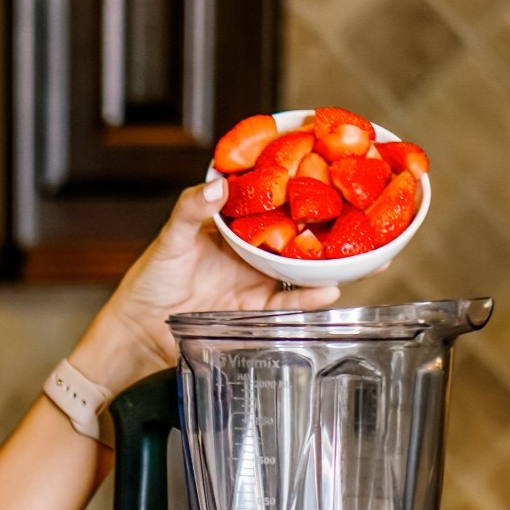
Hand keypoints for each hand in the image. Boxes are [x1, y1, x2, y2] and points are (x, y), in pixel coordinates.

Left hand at [71, 179, 341, 394]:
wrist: (138, 332)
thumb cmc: (149, 281)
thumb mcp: (170, 239)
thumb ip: (191, 210)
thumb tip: (216, 186)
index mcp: (236, 226)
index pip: (278, 203)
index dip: (307, 190)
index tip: (338, 176)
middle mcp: (252, 252)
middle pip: (301, 236)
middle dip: (335, 228)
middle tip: (370, 215)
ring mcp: (256, 282)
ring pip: (303, 271)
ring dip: (333, 265)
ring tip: (366, 255)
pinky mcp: (254, 312)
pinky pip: (288, 304)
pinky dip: (309, 300)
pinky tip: (329, 292)